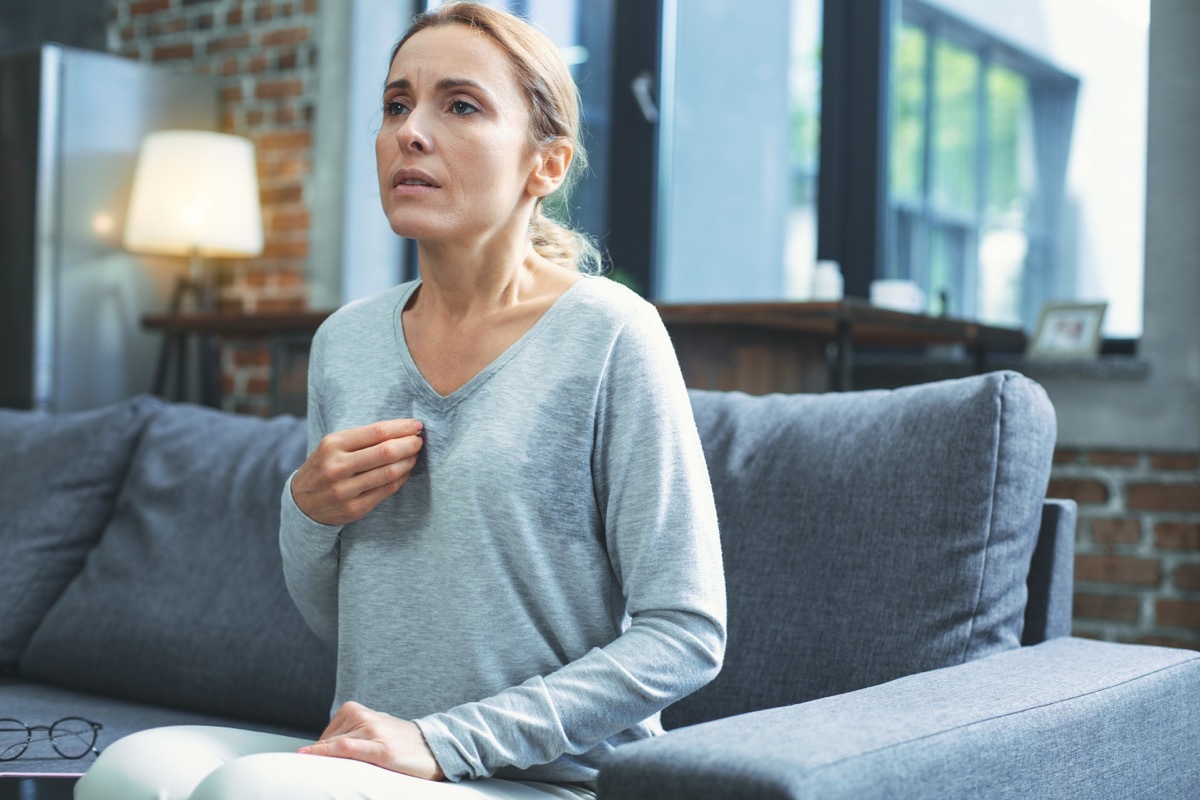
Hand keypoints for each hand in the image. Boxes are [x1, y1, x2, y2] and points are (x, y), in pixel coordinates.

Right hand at [291, 419, 424, 525]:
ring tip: (414, 455)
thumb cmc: (324, 466)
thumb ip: (362, 438)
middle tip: (419, 441)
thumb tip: (402, 429)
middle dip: (410, 444)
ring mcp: (344, 490)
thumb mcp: (333, 446)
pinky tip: (406, 471)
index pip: (377, 431)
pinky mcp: (353, 509)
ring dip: (409, 461)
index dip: (402, 428)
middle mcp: (337, 467)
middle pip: (386, 452)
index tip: (417, 426)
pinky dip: (401, 479)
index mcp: (333, 444)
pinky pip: (386, 491)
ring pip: (389, 472)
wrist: (301, 503)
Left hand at [298, 701, 444, 780]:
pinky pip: (345, 748)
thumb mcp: (374, 731)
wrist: (436, 747)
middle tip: (316, 773)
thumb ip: (350, 734)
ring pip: (334, 745)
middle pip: (328, 741)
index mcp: (358, 710)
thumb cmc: (402, 742)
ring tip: (336, 773)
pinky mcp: (382, 749)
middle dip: (318, 758)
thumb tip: (321, 749)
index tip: (306, 764)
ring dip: (324, 761)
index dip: (316, 752)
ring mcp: (373, 732)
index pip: (326, 735)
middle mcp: (364, 717)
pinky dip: (325, 752)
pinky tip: (308, 755)